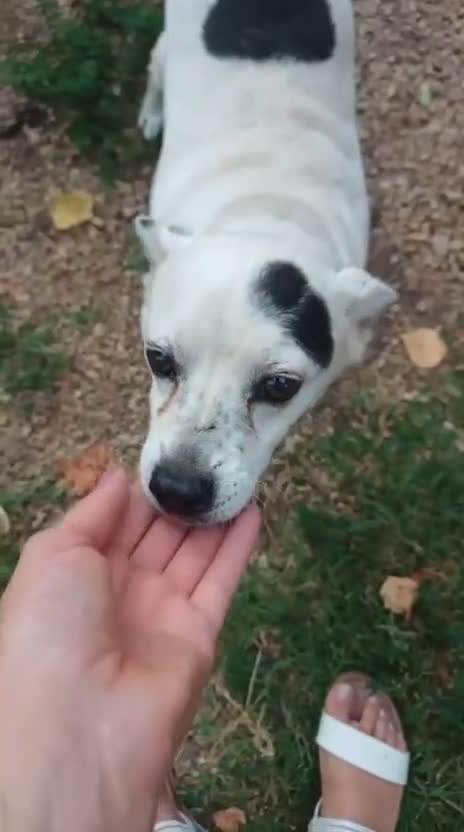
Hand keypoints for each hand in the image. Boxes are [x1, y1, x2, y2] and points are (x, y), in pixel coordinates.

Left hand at [0, 469, 259, 831]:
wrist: (78, 721)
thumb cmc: (51, 625)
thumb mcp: (53, 553)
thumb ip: (91, 511)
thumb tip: (118, 475)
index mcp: (80, 572)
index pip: (118, 521)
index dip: (142, 491)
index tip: (169, 456)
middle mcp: (122, 590)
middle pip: (159, 534)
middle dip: (182, 500)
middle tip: (211, 459)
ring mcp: (162, 612)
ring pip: (194, 553)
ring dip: (215, 516)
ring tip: (237, 474)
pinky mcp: (199, 633)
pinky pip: (221, 580)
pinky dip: (238, 546)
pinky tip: (253, 509)